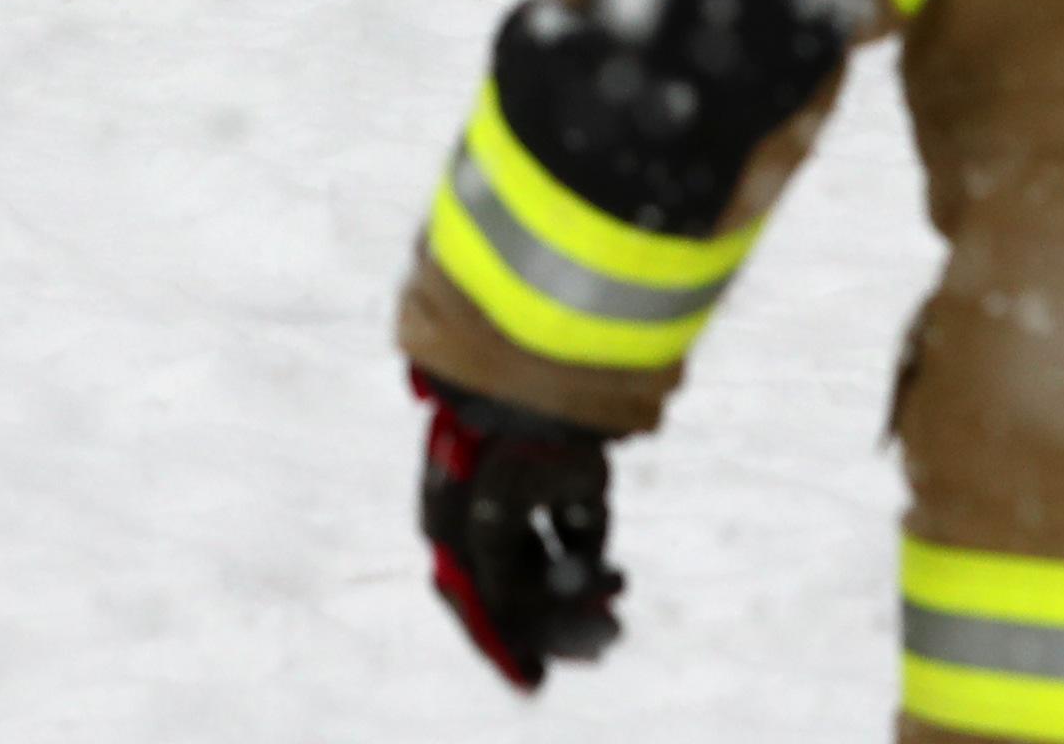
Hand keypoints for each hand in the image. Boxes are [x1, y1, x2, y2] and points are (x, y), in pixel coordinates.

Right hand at [417, 369, 622, 689]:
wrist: (535, 381)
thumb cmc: (493, 457)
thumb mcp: (482, 535)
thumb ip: (498, 594)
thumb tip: (522, 641)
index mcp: (449, 522)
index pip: (472, 598)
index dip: (502, 642)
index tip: (535, 681)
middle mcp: (485, 511)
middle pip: (518, 587)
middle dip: (556, 624)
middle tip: (598, 646)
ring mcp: (531, 494)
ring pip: (555, 566)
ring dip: (582, 599)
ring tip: (614, 622)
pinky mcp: (574, 479)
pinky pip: (583, 536)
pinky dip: (596, 563)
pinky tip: (614, 578)